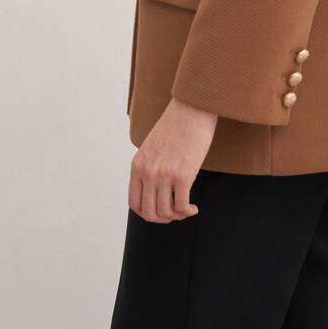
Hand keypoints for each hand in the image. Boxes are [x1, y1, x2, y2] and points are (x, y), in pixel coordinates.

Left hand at [129, 96, 217, 222]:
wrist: (192, 108)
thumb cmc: (176, 125)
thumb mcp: (152, 146)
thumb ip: (150, 165)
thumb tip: (156, 187)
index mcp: (137, 165)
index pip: (134, 203)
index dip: (146, 214)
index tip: (159, 212)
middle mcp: (147, 172)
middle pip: (149, 212)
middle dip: (163, 219)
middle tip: (175, 215)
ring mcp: (164, 174)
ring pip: (165, 212)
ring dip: (177, 216)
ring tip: (186, 210)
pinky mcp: (182, 175)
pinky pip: (181, 206)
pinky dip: (188, 212)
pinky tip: (193, 208)